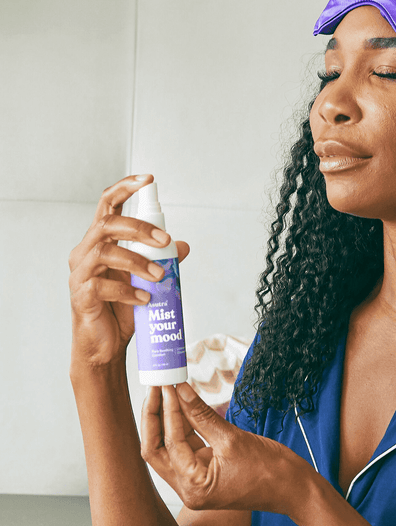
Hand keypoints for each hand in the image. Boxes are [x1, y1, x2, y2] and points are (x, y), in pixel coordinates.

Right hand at [68, 175, 189, 366]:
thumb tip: (185, 246)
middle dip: (139, 228)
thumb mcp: (148, 279)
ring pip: (105, 252)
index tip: (149, 180)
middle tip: (166, 241)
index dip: (125, 188)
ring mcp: (80, 273)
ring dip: (137, 261)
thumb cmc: (124, 308)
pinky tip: (145, 299)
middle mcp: (86, 251)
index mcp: (101, 241)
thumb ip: (162, 260)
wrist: (107, 345)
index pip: (107, 205)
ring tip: (160, 277)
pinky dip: (128, 290)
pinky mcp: (80, 295)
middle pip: (107, 224)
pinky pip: (101, 284)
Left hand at [141, 383, 313, 515]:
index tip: (168, 385)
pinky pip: (187, 448)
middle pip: (157, 450)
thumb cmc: (270, 471)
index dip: (167, 411)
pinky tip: (184, 405)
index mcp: (193, 487)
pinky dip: (184, 427)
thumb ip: (203, 415)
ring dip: (168, 421)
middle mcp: (189, 489)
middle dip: (155, 418)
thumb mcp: (233, 438)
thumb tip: (182, 391)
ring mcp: (196, 482)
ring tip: (168, 392)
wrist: (294, 488)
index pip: (169, 443)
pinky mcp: (206, 472)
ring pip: (170, 448)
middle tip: (157, 388)